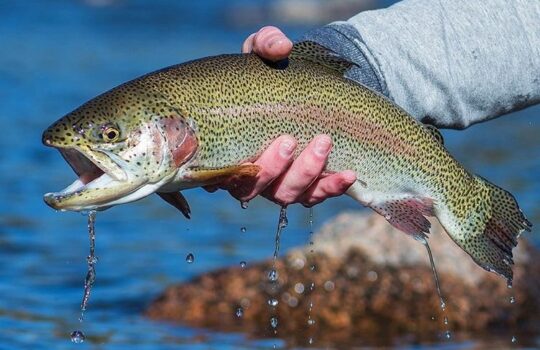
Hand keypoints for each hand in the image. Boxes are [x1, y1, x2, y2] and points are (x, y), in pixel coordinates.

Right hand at [205, 27, 356, 206]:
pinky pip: (316, 196)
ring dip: (305, 173)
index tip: (242, 150)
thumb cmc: (274, 72)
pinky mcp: (306, 187)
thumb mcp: (266, 52)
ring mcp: (277, 183)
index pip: (218, 172)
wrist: (307, 87)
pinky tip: (349, 174)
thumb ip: (266, 44)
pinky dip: (332, 187)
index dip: (227, 172)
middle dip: (272, 167)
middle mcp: (249, 172)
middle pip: (252, 188)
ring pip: (285, 194)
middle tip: (289, 140)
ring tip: (323, 142)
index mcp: (228, 147)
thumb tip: (281, 46)